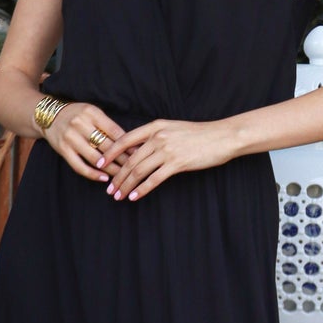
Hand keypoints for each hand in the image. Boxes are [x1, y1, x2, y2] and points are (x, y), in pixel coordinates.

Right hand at [44, 101, 128, 182]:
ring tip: (122, 176)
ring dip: (111, 169)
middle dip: (123, 159)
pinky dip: (93, 174)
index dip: (128, 144)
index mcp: (91, 113)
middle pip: (107, 146)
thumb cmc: (77, 115)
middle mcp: (80, 124)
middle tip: (135, 168)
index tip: (139, 154)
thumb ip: (108, 125)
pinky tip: (104, 178)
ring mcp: (70, 138)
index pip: (115, 131)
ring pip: (95, 158)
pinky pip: (79, 166)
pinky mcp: (63, 150)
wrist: (49, 116)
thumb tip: (131, 142)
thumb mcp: (92, 113)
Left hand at [95, 118, 234, 200]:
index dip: (110, 152)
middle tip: (109, 188)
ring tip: (118, 196)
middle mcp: (158, 137)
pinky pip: (154, 179)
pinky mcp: (177, 163)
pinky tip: (134, 196)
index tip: (99, 163)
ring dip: (126, 185)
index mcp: (155, 126)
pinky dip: (142, 189)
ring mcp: (167, 150)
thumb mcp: (174, 129)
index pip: (125, 139)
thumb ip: (156, 137)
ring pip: (139, 170)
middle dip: (117, 176)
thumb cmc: (200, 134)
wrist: (222, 137)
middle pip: (130, 159)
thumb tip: (139, 150)